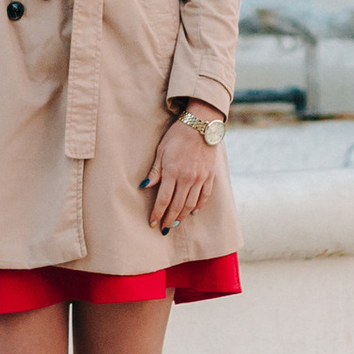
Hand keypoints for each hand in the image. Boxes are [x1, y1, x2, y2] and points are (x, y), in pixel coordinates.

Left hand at [146, 114, 220, 235]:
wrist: (202, 124)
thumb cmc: (177, 135)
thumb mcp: (161, 150)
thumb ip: (155, 171)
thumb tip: (144, 186)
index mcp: (172, 171)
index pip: (163, 199)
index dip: (157, 213)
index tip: (153, 223)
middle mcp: (187, 178)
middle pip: (177, 205)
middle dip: (169, 219)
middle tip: (164, 229)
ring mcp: (200, 178)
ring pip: (190, 204)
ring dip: (182, 216)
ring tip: (175, 223)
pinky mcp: (209, 176)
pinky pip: (204, 196)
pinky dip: (198, 206)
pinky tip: (192, 212)